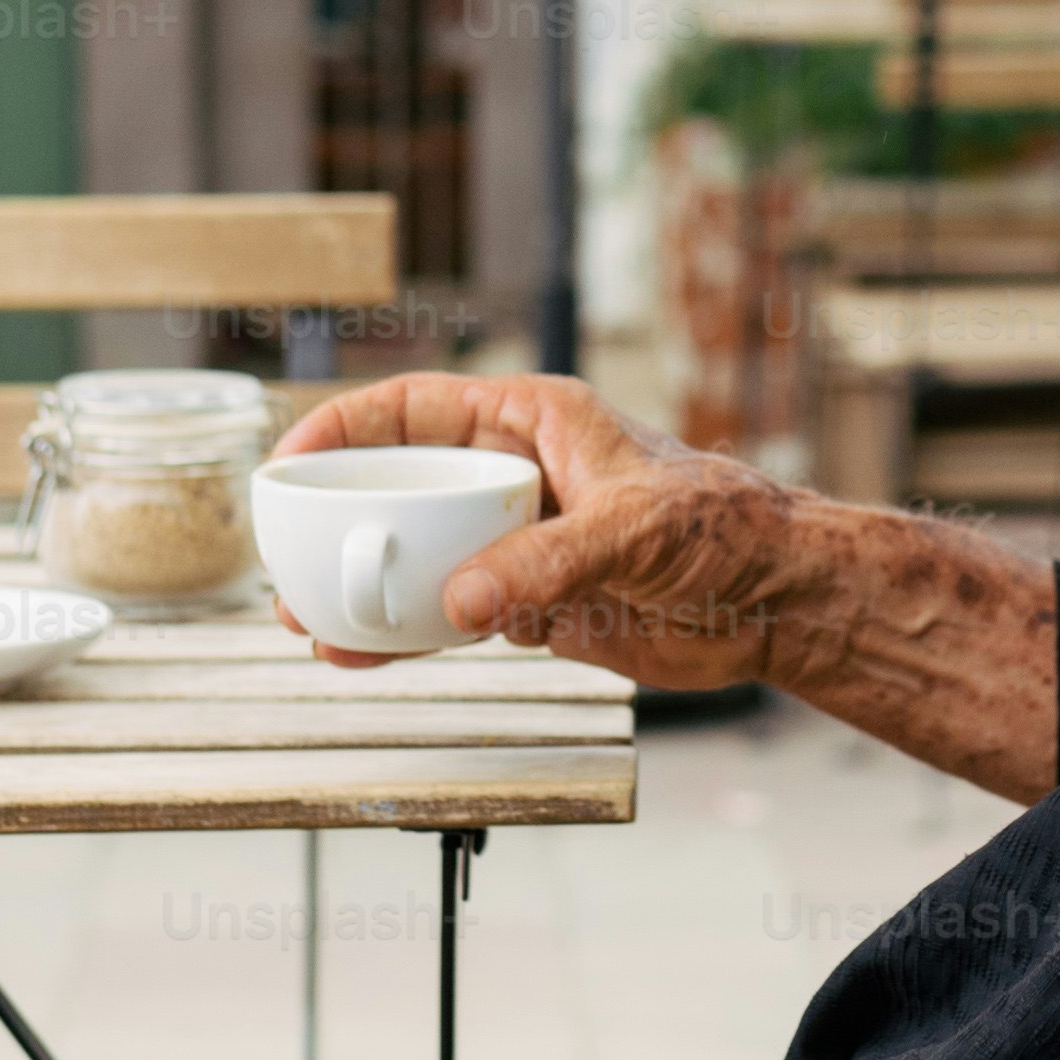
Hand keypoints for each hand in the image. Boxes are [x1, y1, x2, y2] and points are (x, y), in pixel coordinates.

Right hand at [269, 372, 818, 686]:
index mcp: (532, 421)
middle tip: (283, 558)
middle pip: (399, 486)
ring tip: (302, 617)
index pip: (415, 407)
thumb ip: (544, 564)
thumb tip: (460, 602)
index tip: (291, 462)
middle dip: (336, 519)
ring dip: (358, 583)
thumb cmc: (723, 528)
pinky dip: (402, 632)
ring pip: (412, 555)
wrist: (776, 599)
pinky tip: (360, 652)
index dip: (345, 427)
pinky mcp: (527, 602)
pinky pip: (446, 613)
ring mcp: (514, 540)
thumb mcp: (633, 532)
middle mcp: (512, 475)